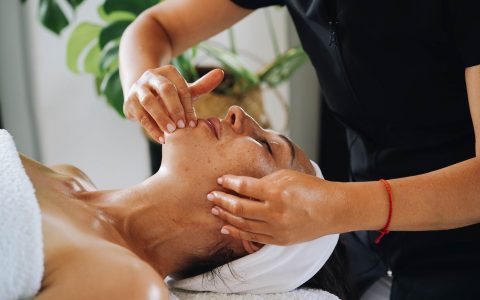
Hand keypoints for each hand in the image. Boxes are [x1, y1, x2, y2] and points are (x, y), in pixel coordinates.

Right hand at [123, 66, 223, 142]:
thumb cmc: (170, 95)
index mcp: (168, 72)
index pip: (180, 87)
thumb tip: (221, 73)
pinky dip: (151, 128)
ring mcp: (138, 88)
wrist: (141, 95)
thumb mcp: (185, 90)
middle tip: (182, 126)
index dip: (187, 105)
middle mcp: (151, 76)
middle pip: (165, 89)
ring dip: (161, 117)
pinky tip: (161, 139)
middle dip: (175, 108)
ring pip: (149, 101)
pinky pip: (139, 115)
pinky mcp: (129, 102)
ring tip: (171, 133)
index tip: (193, 123)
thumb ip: (203, 84)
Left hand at [208, 169, 341, 244]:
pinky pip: (252, 237)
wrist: (331, 210)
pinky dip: (237, 232)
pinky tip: (226, 226)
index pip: (245, 187)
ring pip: (243, 224)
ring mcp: (276, 228)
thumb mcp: (287, 176)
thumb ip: (264, 181)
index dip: (230, 183)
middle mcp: (274, 212)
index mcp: (276, 192)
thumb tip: (243, 185)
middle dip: (222, 200)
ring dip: (226, 216)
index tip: (221, 180)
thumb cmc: (310, 188)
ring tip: (215, 210)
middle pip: (239, 207)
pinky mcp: (278, 240)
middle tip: (210, 196)